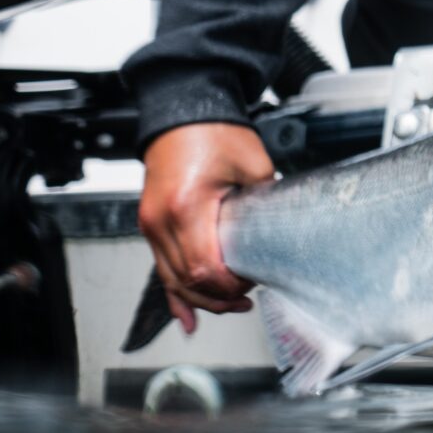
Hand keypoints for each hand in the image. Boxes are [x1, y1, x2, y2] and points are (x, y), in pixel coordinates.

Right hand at [138, 122, 273, 333]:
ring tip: (229, 306)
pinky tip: (187, 318)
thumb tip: (282, 233)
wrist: (181, 113)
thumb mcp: (253, 165)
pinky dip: (174, 295)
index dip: (228, 286)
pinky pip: (160, 267)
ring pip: (171, 280)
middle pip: (186, 281)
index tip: (250, 284)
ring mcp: (151, 223)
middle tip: (245, 299)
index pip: (203, 268)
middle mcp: (161, 219)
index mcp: (187, 206)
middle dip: (217, 298)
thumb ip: (264, 204)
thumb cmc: (212, 132)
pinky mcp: (151, 224)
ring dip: (200, 299)